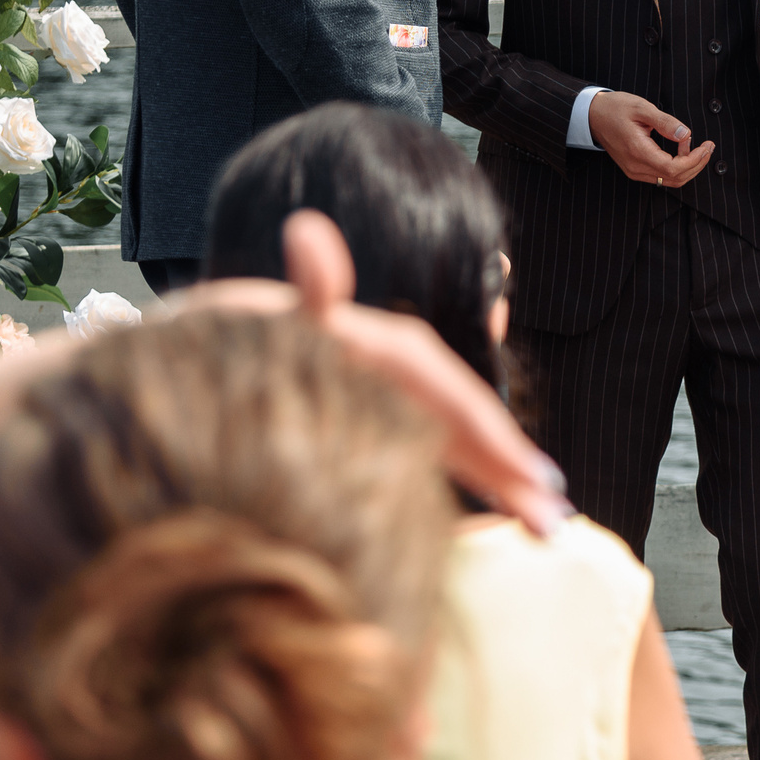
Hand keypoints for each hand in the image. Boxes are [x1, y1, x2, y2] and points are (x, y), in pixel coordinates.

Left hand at [173, 214, 572, 535]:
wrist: (204, 357)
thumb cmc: (237, 350)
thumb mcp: (274, 323)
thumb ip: (308, 292)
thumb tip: (308, 231)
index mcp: (381, 347)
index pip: (447, 388)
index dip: (491, 430)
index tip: (534, 476)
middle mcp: (394, 373)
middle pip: (462, 419)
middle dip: (511, 467)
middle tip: (555, 521)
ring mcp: (388, 402)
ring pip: (455, 442)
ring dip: (503, 481)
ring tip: (546, 529)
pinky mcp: (377, 428)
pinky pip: (434, 456)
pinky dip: (468, 486)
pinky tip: (499, 525)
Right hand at [590, 90, 715, 186]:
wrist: (592, 116)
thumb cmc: (615, 109)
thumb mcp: (642, 108)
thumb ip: (665, 122)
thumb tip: (685, 134)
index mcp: (638, 151)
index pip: (674, 169)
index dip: (695, 160)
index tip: (706, 146)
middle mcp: (636, 167)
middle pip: (675, 179)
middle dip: (697, 164)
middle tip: (708, 146)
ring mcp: (635, 171)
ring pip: (669, 180)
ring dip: (688, 167)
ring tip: (696, 146)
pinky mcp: (635, 169)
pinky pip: (661, 176)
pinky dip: (676, 167)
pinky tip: (681, 150)